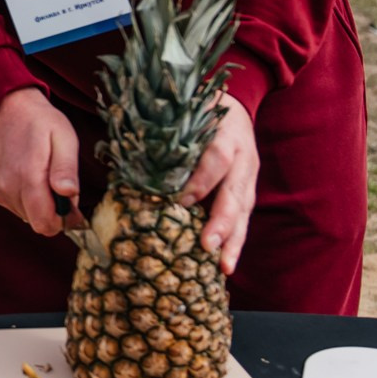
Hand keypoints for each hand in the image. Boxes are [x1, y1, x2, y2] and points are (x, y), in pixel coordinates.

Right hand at [0, 87, 82, 236]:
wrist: (3, 106)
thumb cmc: (39, 120)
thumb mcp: (63, 137)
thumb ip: (66, 169)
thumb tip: (69, 195)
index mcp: (28, 177)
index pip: (46, 224)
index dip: (63, 219)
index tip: (71, 201)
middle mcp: (8, 188)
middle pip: (38, 222)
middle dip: (53, 211)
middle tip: (59, 183)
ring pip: (26, 216)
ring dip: (39, 203)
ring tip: (42, 174)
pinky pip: (15, 206)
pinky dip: (26, 197)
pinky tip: (28, 174)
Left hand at [176, 94, 258, 275]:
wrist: (232, 110)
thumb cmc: (198, 116)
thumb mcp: (185, 118)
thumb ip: (166, 139)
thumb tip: (127, 162)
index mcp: (225, 134)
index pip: (216, 158)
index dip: (201, 180)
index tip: (182, 200)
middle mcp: (243, 158)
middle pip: (236, 192)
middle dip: (222, 221)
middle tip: (207, 245)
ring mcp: (249, 177)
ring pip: (244, 211)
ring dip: (234, 240)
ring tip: (224, 267)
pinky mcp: (249, 192)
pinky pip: (245, 220)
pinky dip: (235, 243)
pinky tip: (226, 265)